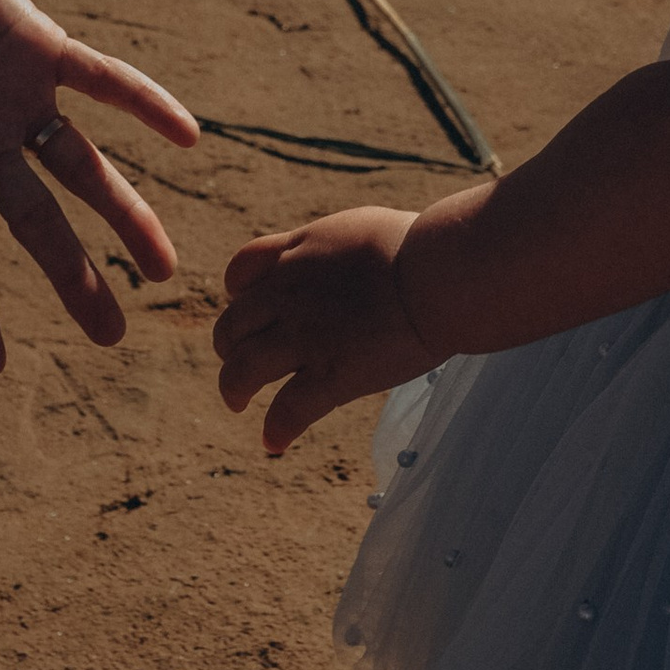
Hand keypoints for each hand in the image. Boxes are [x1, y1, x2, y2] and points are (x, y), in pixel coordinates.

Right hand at [0, 0, 198, 377]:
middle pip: (35, 223)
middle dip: (74, 278)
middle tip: (114, 339)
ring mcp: (13, 97)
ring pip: (79, 167)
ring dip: (124, 213)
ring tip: (164, 269)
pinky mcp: (40, 46)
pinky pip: (102, 81)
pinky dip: (143, 104)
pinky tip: (188, 135)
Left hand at [214, 205, 433, 453]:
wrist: (440, 274)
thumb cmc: (418, 246)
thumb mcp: (358, 226)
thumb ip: (333, 246)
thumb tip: (340, 258)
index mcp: (297, 254)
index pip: (240, 273)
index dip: (237, 295)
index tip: (247, 308)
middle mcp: (289, 296)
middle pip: (232, 327)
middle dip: (229, 347)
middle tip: (239, 364)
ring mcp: (306, 338)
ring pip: (243, 372)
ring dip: (233, 390)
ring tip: (237, 403)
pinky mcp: (331, 376)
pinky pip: (288, 412)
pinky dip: (276, 430)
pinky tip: (274, 442)